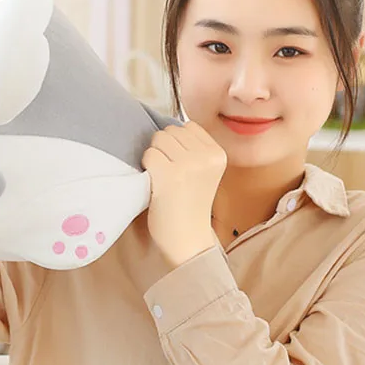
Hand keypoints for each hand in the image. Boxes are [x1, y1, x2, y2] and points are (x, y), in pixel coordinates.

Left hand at [142, 121, 225, 268]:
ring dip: (154, 156)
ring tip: (163, 178)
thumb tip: (164, 128)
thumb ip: (192, 148)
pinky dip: (146, 167)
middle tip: (169, 173)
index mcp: (218, 153)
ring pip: (158, 139)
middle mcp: (206, 156)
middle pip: (170, 131)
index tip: (179, 163)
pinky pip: (149, 154)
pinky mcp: (170, 175)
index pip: (187, 126)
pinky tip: (156, 183)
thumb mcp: (204, 171)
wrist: (188, 238)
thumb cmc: (189, 204)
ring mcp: (189, 164)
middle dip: (163, 148)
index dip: (176, 142)